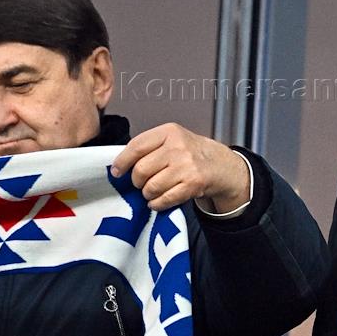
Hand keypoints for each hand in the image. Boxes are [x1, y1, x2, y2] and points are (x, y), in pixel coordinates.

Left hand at [110, 123, 250, 212]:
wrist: (219, 165)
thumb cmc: (190, 152)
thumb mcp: (171, 139)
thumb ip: (148, 147)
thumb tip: (120, 164)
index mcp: (169, 132)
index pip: (136, 146)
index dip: (122, 161)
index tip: (117, 171)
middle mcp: (178, 147)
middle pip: (141, 170)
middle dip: (137, 181)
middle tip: (141, 182)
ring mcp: (187, 166)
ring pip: (151, 187)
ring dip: (147, 193)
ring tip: (153, 190)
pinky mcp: (193, 184)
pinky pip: (164, 199)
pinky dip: (157, 203)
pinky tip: (159, 199)